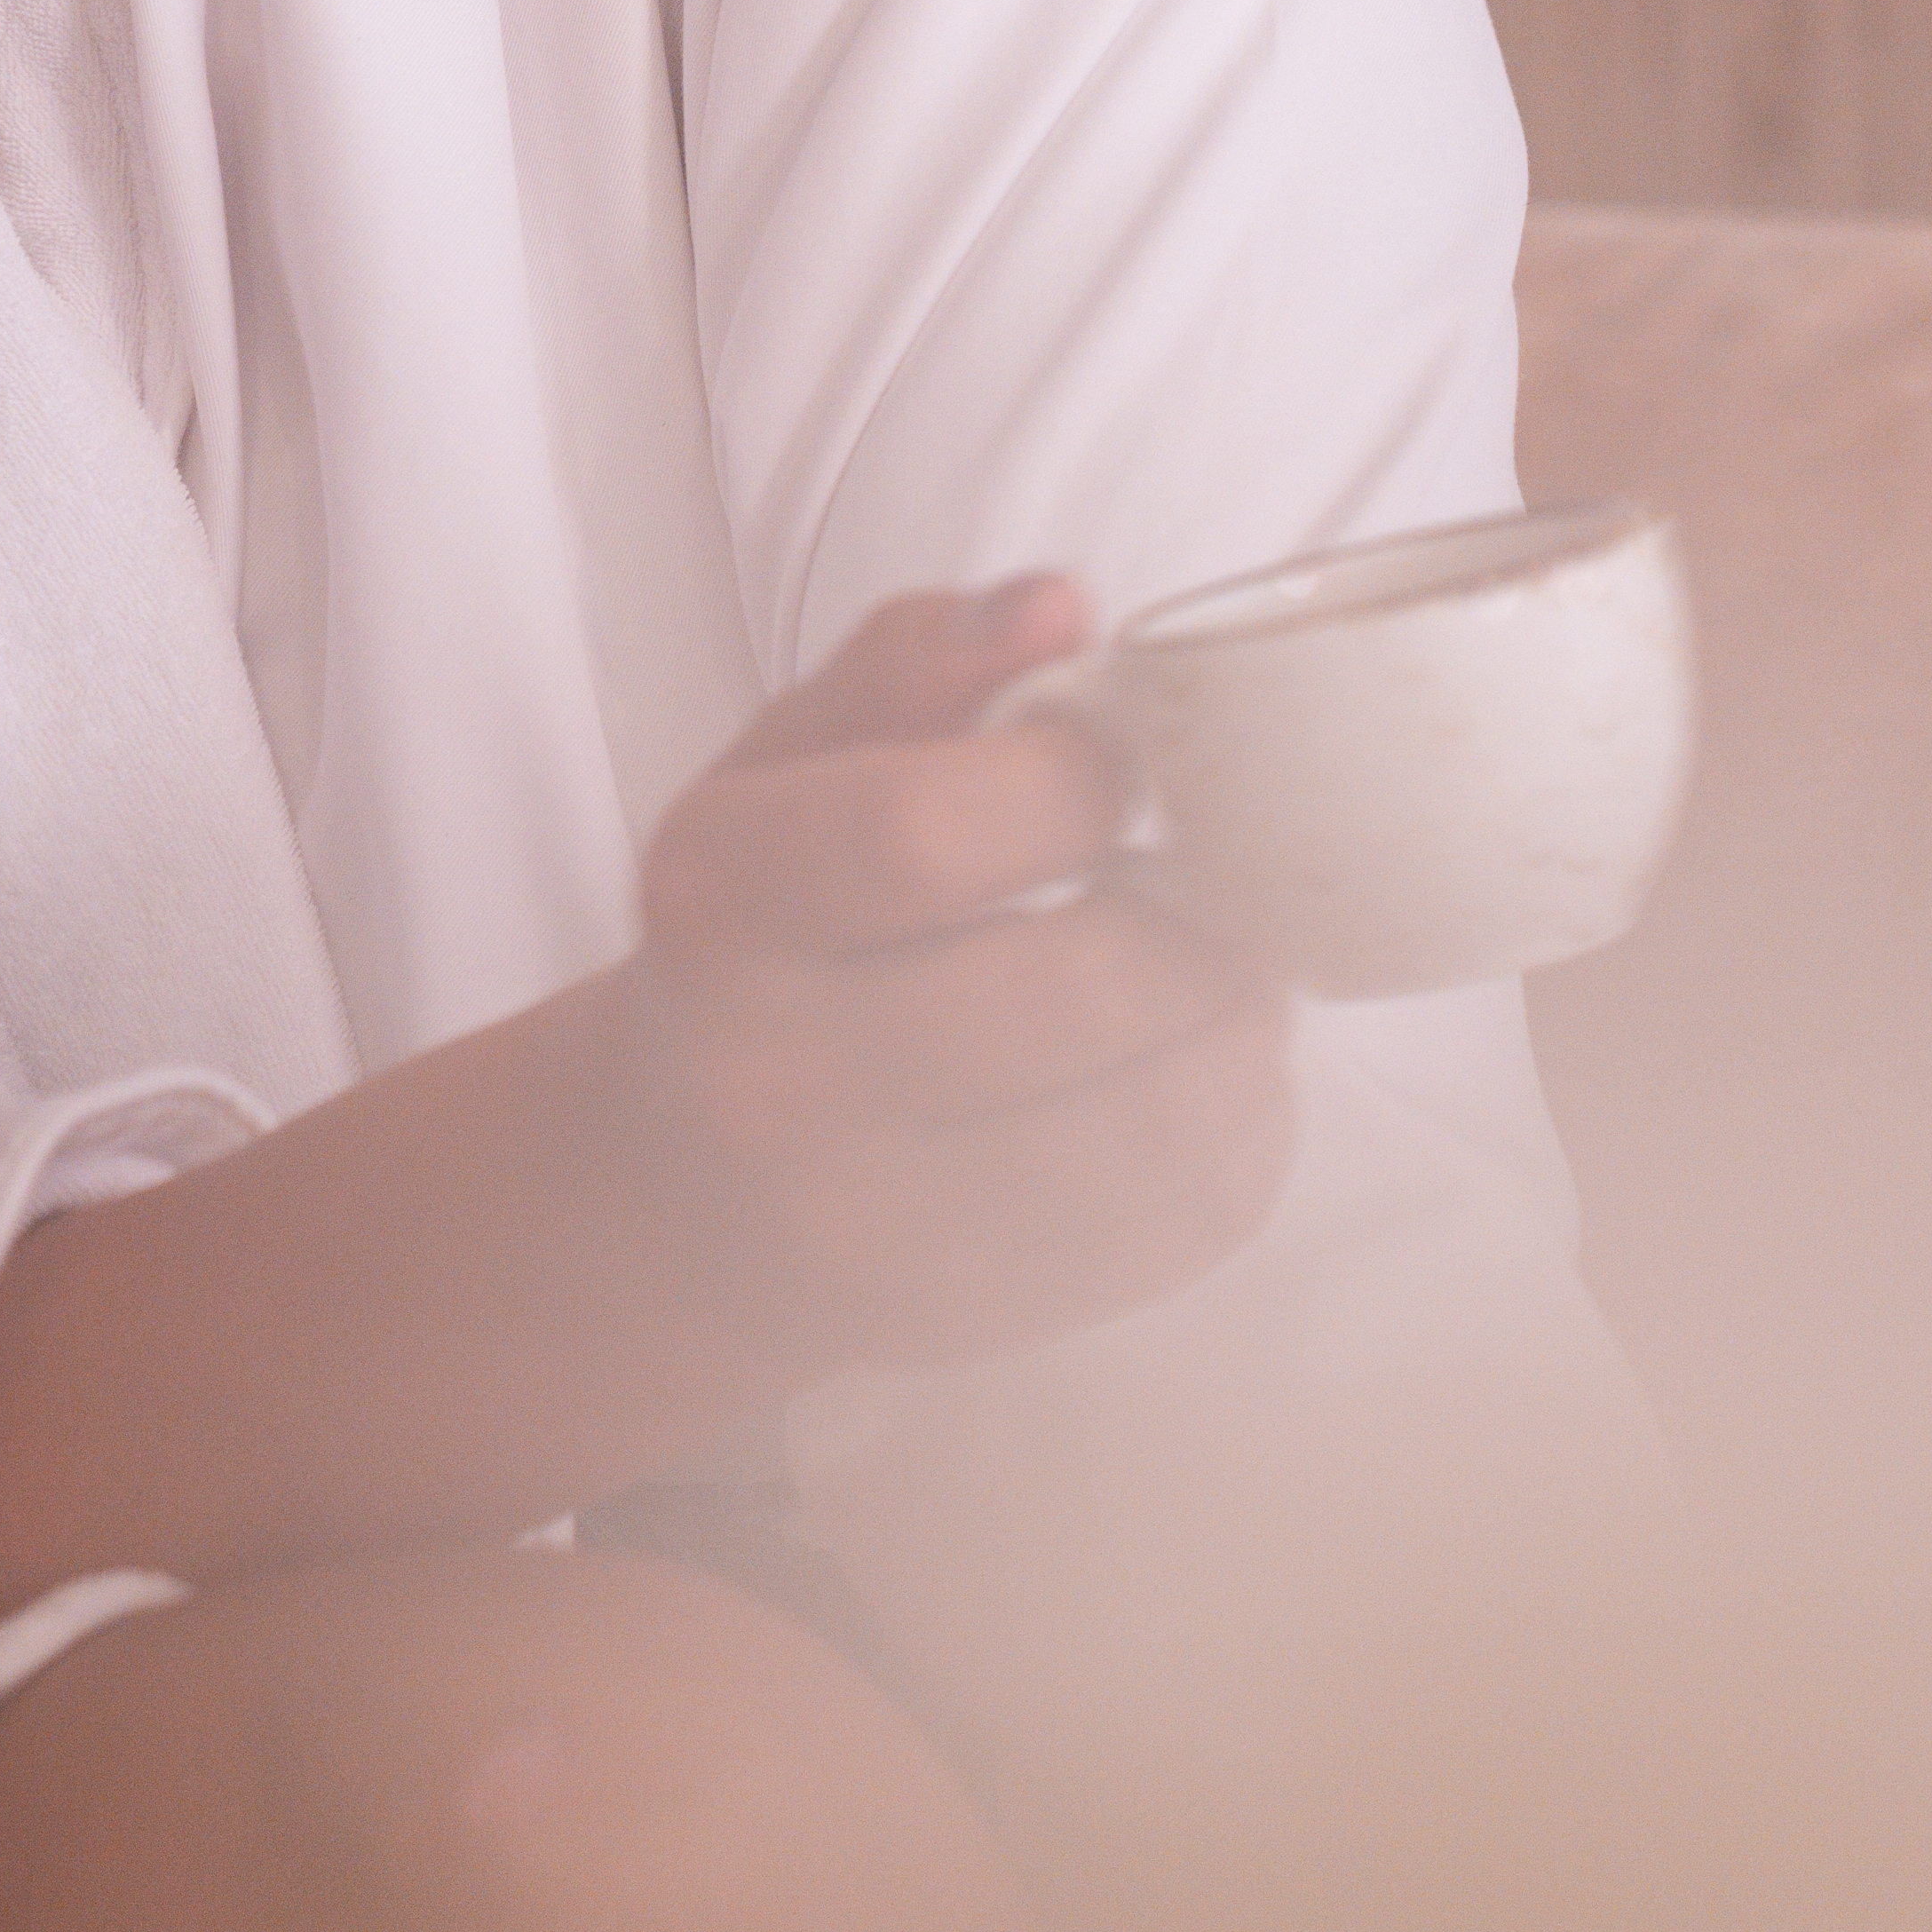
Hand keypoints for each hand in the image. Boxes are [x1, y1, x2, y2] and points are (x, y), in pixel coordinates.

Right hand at [618, 581, 1297, 1384]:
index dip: (1074, 777)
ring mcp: (881, 1234)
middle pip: (1074, 992)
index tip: (1119, 761)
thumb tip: (1062, 606)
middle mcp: (778, 1087)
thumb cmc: (765, 934)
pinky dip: (1247, 1131)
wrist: (683, 1193)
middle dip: (1194, 912)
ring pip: (1160, 1126)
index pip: (924, 836)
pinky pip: (1189, 1225)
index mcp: (724, 908)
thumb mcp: (786, 767)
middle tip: (1210, 873)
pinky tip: (1204, 1069)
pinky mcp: (980, 1325)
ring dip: (1241, 1022)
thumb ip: (918, 663)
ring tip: (1223, 967)